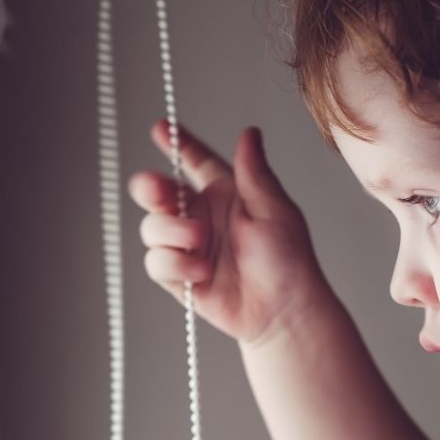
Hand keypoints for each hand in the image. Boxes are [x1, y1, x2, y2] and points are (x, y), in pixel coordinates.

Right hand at [128, 119, 328, 345]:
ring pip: (152, 227)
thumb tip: (249, 133)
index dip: (178, 143)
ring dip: (171, 232)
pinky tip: (200, 271)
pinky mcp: (179, 276)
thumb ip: (254, 172)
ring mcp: (187, 246)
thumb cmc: (288, 260)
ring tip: (199, 242)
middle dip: (151, 188)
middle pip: (158, 192)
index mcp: (225, 193)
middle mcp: (201, 216)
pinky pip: (157, 262)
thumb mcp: (274, 209)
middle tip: (160, 191)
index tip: (162, 127)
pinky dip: (174, 264)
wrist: (283, 312)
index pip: (196, 161)